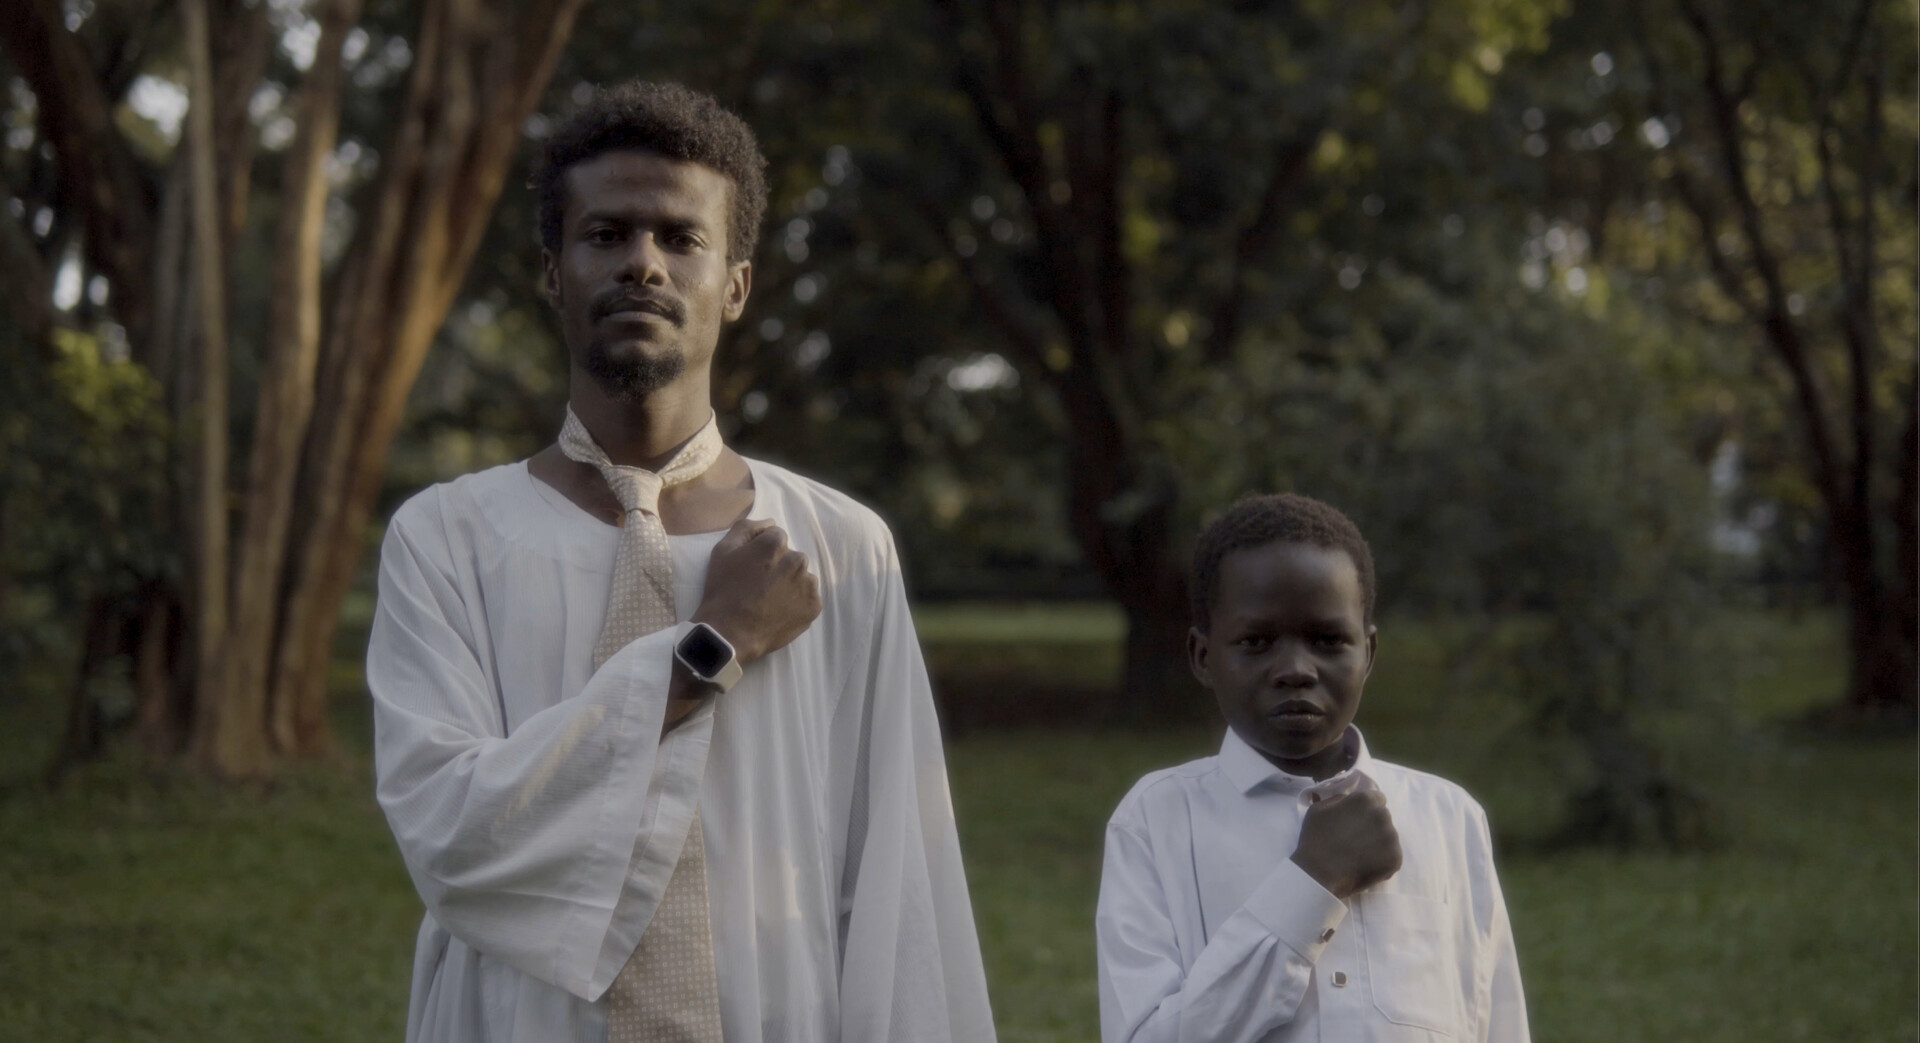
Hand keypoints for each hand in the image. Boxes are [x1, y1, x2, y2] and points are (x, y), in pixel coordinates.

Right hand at [690, 518, 821, 665]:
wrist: (729, 634)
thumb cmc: (722, 591)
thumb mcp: (722, 551)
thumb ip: (747, 528)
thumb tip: (770, 521)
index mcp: (776, 544)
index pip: (776, 537)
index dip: (763, 552)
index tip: (753, 568)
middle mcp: (798, 560)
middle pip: (792, 557)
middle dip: (779, 566)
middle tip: (761, 586)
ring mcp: (808, 585)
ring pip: (802, 577)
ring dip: (791, 584)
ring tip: (770, 600)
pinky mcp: (814, 606)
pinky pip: (809, 598)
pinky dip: (798, 602)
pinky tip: (779, 611)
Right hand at [1289, 789, 1401, 898]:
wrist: (1319, 875)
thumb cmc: (1315, 839)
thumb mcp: (1318, 809)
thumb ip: (1338, 800)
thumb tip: (1349, 800)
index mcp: (1365, 800)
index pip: (1377, 799)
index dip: (1366, 811)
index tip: (1357, 822)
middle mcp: (1382, 815)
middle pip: (1383, 818)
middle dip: (1373, 826)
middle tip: (1356, 840)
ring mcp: (1391, 837)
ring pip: (1389, 838)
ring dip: (1378, 844)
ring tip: (1360, 855)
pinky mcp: (1395, 858)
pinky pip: (1392, 857)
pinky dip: (1382, 862)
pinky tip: (1366, 865)